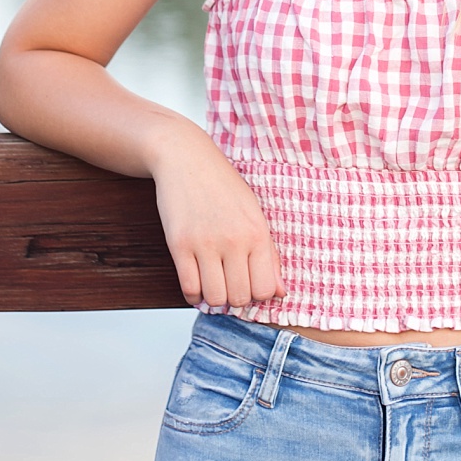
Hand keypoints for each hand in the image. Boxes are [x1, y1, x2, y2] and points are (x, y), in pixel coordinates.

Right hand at [151, 131, 284, 309]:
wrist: (188, 161)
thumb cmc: (225, 189)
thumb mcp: (256, 215)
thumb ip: (269, 256)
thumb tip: (281, 293)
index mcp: (259, 233)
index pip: (266, 288)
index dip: (259, 295)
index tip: (251, 285)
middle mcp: (235, 240)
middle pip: (239, 298)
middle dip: (236, 298)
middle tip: (231, 284)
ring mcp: (206, 243)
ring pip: (214, 298)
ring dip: (214, 298)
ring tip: (214, 282)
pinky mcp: (179, 245)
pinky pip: (188, 288)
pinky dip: (193, 293)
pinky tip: (197, 280)